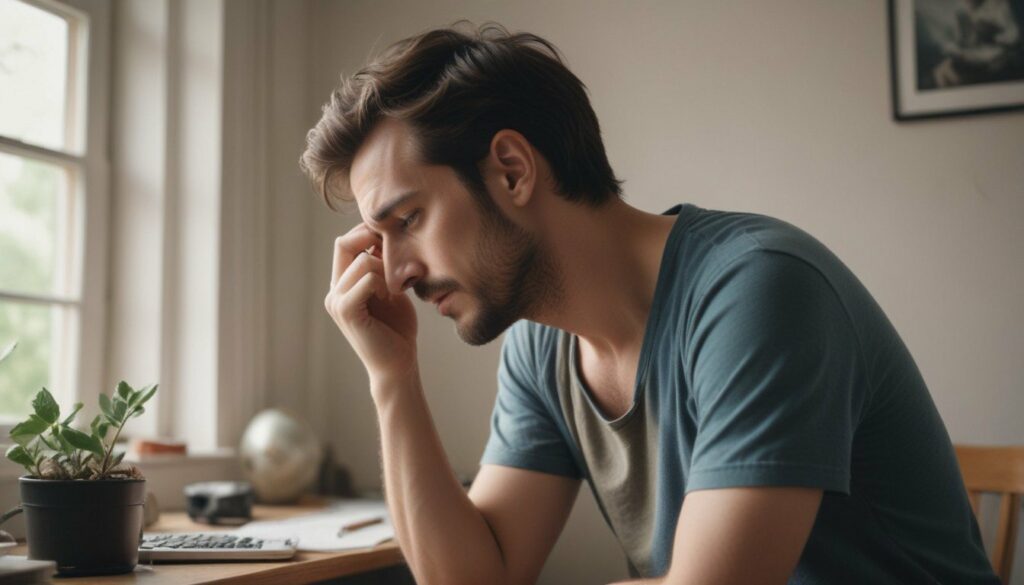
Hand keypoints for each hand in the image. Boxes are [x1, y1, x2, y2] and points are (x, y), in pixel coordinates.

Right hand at [324, 223, 418, 383]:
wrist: (398, 364)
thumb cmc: (398, 329)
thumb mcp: (391, 289)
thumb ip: (383, 266)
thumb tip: (385, 235)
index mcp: (342, 284)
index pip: (345, 242)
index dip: (367, 233)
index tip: (393, 243)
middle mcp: (334, 291)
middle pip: (344, 243)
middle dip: (372, 241)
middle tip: (397, 257)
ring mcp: (337, 301)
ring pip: (361, 260)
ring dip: (385, 268)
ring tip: (395, 289)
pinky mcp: (346, 310)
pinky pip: (366, 279)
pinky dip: (383, 283)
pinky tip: (391, 297)